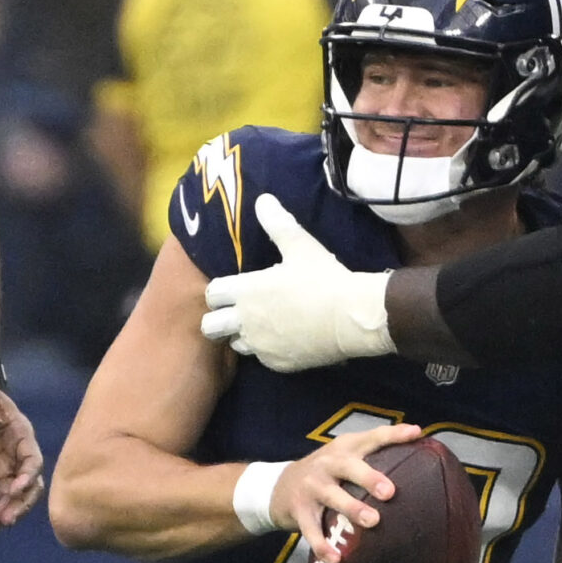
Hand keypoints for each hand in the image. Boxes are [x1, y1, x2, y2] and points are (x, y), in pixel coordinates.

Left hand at [0, 375, 45, 532]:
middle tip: (6, 520)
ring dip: (1, 513)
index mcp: (21, 436)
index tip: (14, 490)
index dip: (27, 477)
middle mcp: (17, 457)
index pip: (32, 461)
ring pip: (8, 497)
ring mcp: (3, 469)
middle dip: (19, 504)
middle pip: (27, 486)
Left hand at [200, 195, 395, 372]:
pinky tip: (283, 339)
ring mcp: (260, 345)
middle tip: (237, 312)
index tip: (233, 288)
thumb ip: (277, 223)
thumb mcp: (300, 246)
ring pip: (234, 344)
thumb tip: (263, 199)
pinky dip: (266, 351)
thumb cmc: (324, 278)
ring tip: (262, 325)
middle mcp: (246, 321)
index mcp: (246, 291)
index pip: (211, 294)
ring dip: (242, 335)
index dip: (219, 291)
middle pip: (210, 326)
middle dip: (219, 319)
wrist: (351, 317)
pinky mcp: (277, 363)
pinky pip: (260, 359)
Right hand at [275, 420, 419, 562]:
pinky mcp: (300, 511)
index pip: (372, 437)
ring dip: (351, 508)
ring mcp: (312, 487)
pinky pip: (312, 530)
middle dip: (369, 477)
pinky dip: (322, 545)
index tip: (416, 434)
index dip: (394, 435)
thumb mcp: (347, 455)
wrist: (281, 485)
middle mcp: (328, 464)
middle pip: (349, 467)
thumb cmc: (328, 472)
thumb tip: (419, 440)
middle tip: (389, 492)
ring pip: (332, 497)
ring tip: (372, 521)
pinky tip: (335, 558)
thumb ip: (376, 451)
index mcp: (345, 448)